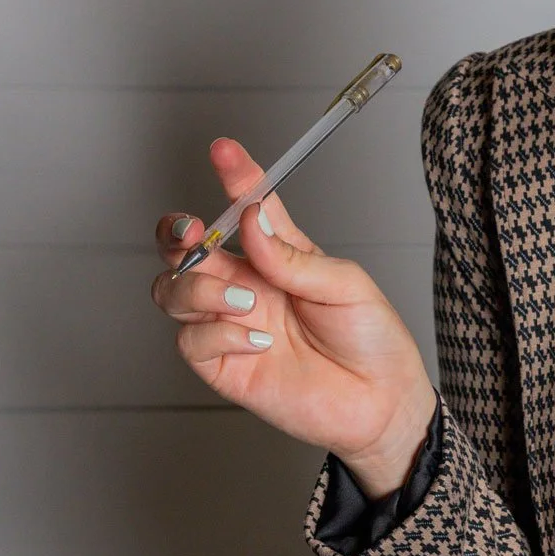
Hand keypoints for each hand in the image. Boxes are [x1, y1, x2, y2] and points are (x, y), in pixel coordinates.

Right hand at [151, 136, 437, 492]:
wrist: (381, 404)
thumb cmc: (371, 340)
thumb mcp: (345, 285)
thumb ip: (292, 255)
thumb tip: (249, 219)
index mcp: (277, 257)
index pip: (244, 208)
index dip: (233, 176)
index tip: (224, 150)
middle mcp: (246, 285)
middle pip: (185, 248)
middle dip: (176, 232)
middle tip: (193, 233)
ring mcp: (230, 324)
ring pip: (173, 291)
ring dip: (198, 287)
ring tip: (245, 300)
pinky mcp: (224, 365)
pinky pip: (190, 340)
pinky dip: (217, 333)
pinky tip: (257, 340)